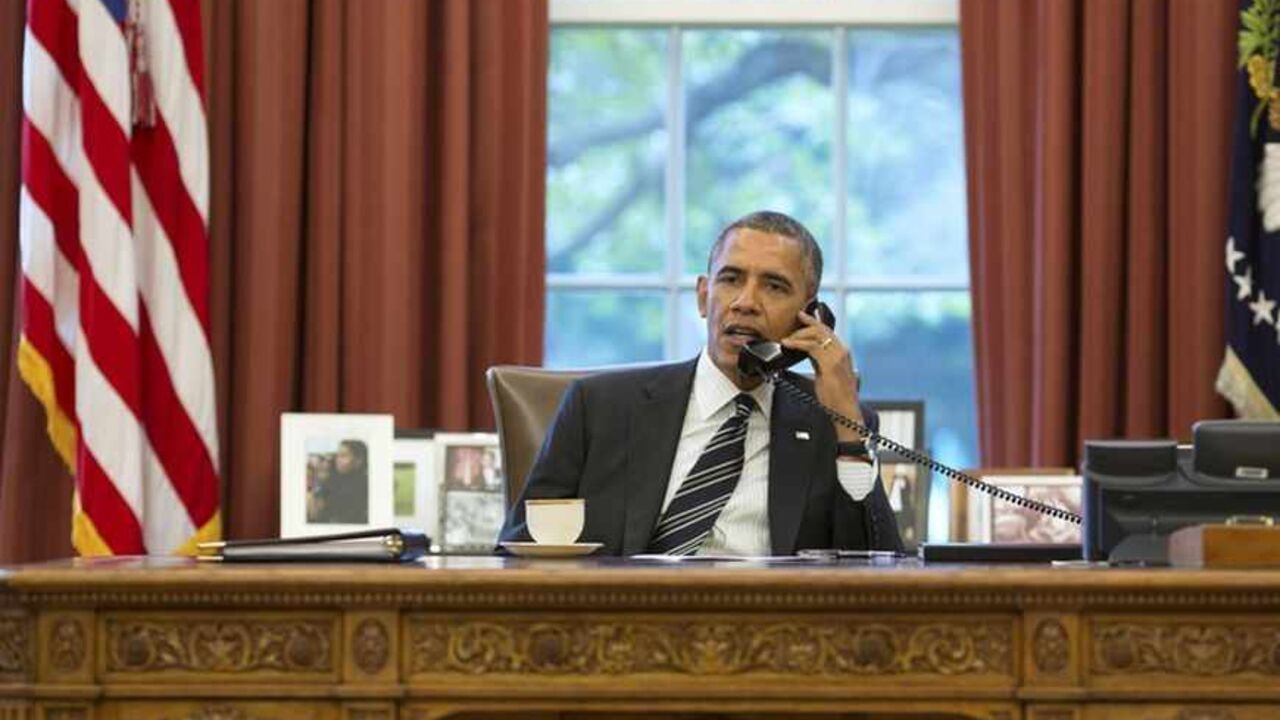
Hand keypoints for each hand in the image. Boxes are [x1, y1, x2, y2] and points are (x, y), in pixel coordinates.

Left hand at [780, 310, 864, 440]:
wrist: (845, 412)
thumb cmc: (836, 397)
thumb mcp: (826, 373)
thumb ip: (819, 360)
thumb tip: (807, 351)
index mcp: (843, 352)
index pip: (827, 331)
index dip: (814, 322)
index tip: (802, 315)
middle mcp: (842, 351)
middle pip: (822, 329)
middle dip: (805, 325)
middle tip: (791, 326)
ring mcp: (838, 356)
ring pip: (816, 335)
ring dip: (799, 335)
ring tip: (786, 339)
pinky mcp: (830, 363)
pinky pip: (811, 347)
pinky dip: (798, 343)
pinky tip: (788, 344)